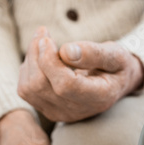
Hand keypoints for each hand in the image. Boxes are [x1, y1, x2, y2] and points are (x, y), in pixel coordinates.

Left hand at [18, 27, 143, 121]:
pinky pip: (26, 90)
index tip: (48, 38)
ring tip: (43, 40)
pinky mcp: (48, 109)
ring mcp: (60, 113)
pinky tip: (41, 56)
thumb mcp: (115, 54)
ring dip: (30, 59)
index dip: (50, 61)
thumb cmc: (117, 65)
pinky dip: (29, 68)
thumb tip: (66, 51)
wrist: (115, 82)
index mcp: (99, 97)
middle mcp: (77, 110)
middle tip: (43, 31)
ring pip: (29, 88)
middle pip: (41, 86)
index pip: (65, 85)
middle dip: (36, 54)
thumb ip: (94, 53)